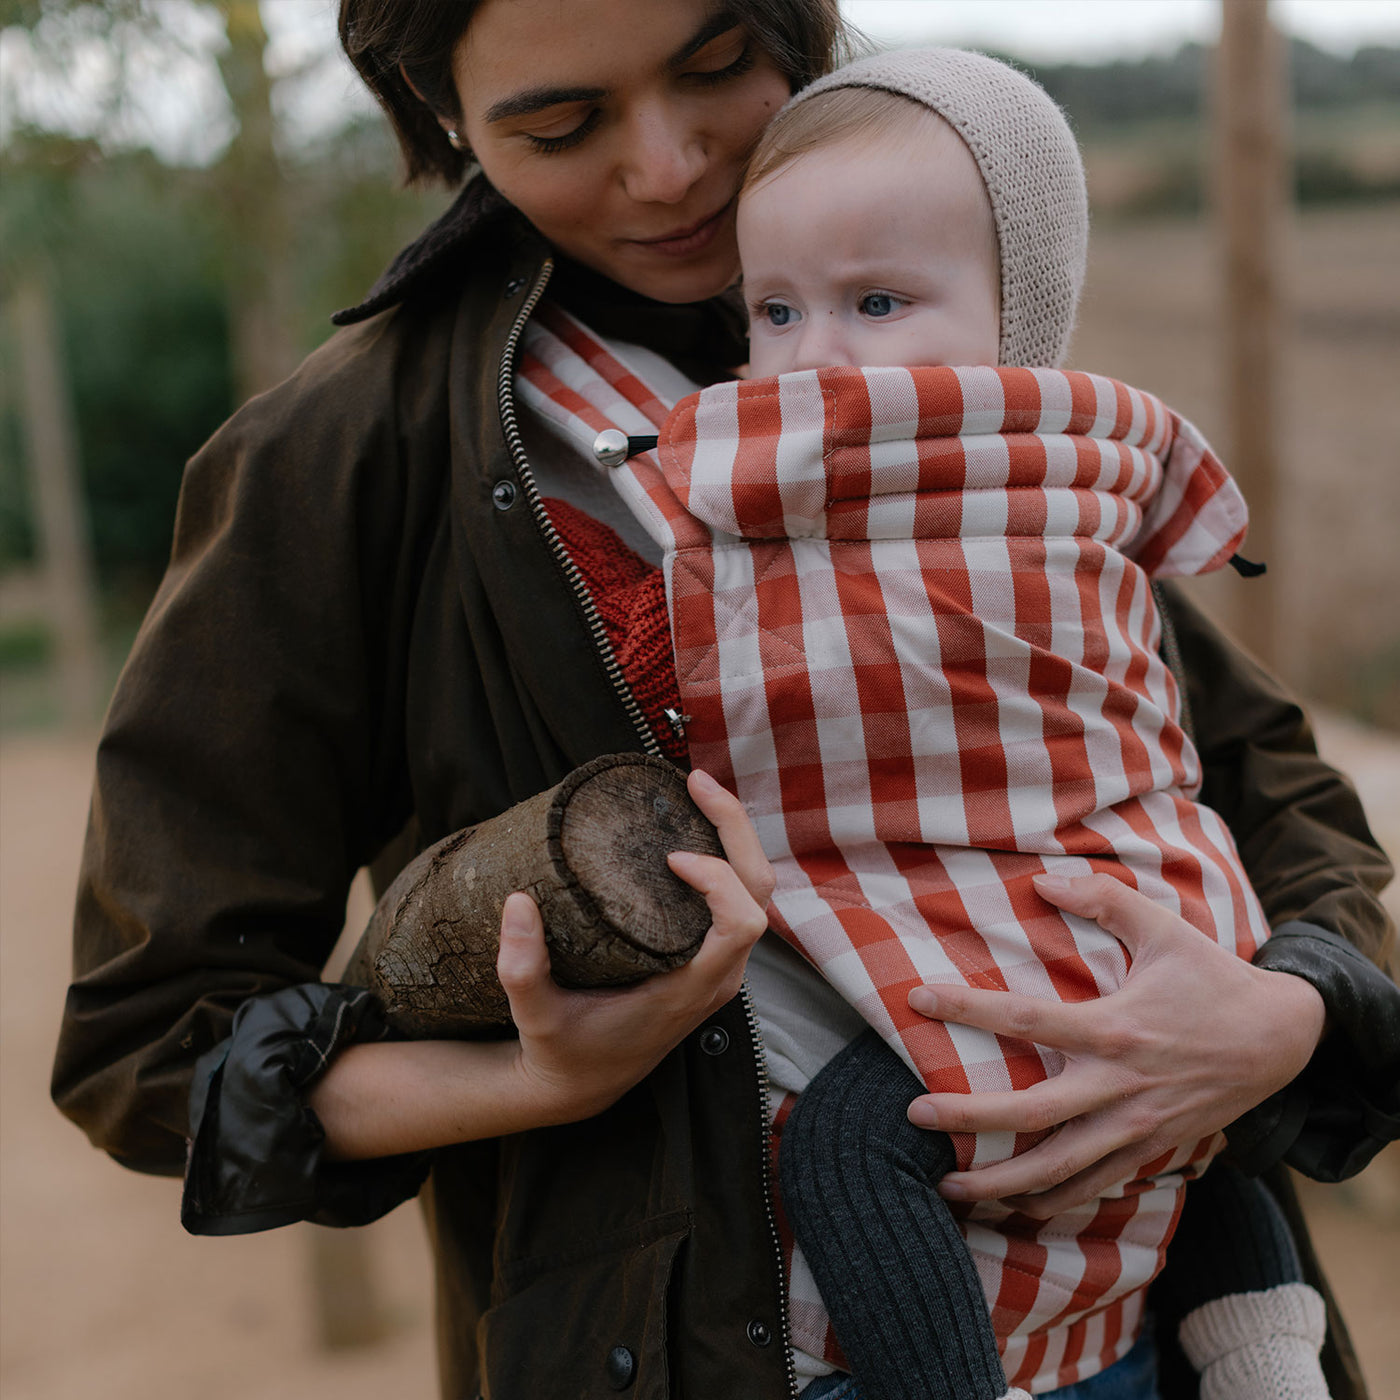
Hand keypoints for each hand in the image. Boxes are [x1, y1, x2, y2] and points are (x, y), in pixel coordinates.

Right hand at [498, 768, 774, 1124]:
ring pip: (757, 890)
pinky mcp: (710, 955)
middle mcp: (718, 976)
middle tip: (695, 783)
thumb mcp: (534, 1017)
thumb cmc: (563, 1050)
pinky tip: (691, 825)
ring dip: (734, 836)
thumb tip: (517, 902)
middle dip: (736, 830)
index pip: (741, 925)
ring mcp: (720, 966)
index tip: (671, 856)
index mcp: (689, 990)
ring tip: (696, 791)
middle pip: (761, 892)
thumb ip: (521, 968)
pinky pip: (738, 896)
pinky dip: (724, 854)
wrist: (582, 1083)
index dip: (720, 881)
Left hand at [905, 873, 1325, 1216]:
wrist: (1283, 1040)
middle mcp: (1121, 1085)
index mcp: (1115, 1028)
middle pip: (1033, 1113)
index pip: (1027, 1019)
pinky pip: (1097, 1185)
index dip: (968, 1009)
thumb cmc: (1213, 977)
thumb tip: (1042, 879)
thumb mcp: (1164, 927)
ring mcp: (1138, 1126)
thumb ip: (1104, 898)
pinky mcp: (1153, 1149)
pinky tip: (1016, 1208)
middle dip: (970, 1119)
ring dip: (1004, 1184)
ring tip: (950, 1188)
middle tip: (914, 1115)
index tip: (917, 999)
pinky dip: (1056, 1202)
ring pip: (1061, 1168)